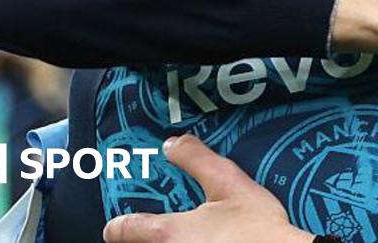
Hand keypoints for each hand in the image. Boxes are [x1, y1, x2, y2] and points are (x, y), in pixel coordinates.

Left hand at [102, 135, 312, 242]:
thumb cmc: (258, 230)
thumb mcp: (230, 184)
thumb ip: (197, 161)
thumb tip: (173, 144)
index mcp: (167, 234)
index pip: (121, 230)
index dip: (120, 223)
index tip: (124, 222)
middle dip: (143, 238)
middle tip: (165, 228)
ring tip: (186, 239)